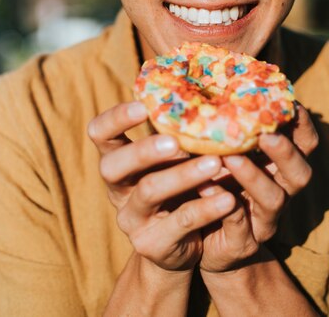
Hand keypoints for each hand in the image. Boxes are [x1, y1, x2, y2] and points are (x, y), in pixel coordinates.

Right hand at [88, 102, 236, 271]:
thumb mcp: (173, 157)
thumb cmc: (179, 182)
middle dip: (143, 151)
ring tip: (214, 163)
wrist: (184, 242)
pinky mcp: (152, 244)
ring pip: (148, 192)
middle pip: (113, 166)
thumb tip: (204, 85)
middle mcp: (118, 188)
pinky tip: (228, 198)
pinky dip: (206, 208)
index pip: (99, 133)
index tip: (142, 105)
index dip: (115, 119)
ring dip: (182, 176)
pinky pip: (180, 222)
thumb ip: (177, 130)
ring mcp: (131, 218)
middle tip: (175, 141)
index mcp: (118, 158)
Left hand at [199, 104, 317, 272]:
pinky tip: (205, 189)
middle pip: (300, 172)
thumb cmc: (214, 180)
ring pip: (274, 199)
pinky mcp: (243, 242)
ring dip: (255, 177)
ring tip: (231, 159)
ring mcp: (265, 219)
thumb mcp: (225, 149)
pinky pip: (239, 225)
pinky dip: (225, 206)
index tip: (292, 102)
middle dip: (286, 151)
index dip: (303, 124)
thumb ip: (228, 125)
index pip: (305, 144)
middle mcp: (281, 191)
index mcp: (280, 166)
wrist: (201, 236)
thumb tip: (213, 79)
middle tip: (266, 134)